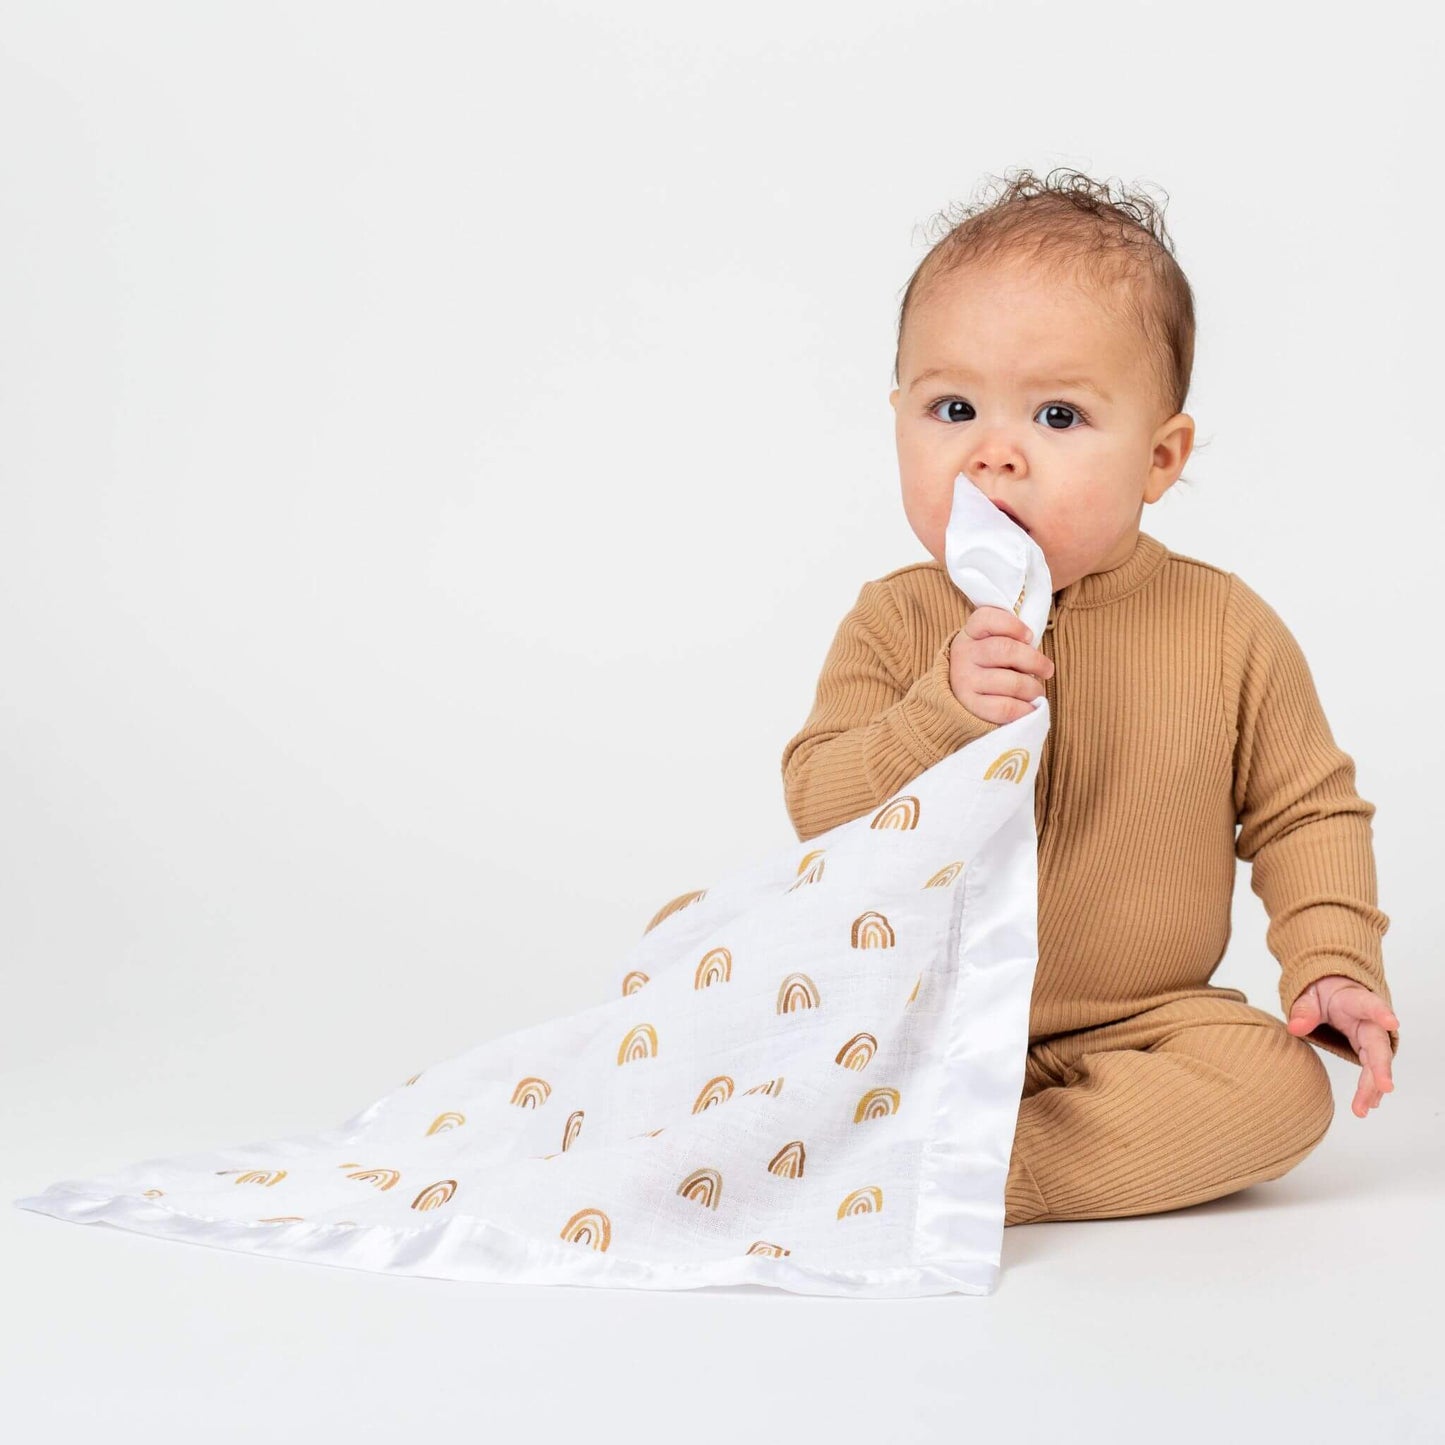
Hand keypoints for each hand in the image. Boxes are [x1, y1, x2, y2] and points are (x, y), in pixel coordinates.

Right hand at [948, 606, 1054, 723]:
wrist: (958, 697)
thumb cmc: (987, 667)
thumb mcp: (989, 645)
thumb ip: (1009, 640)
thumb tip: (1036, 652)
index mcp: (970, 634)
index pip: (986, 618)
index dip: (1013, 625)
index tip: (1029, 636)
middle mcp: (964, 654)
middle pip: (1006, 650)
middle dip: (1035, 661)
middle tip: (1047, 670)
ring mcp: (965, 681)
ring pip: (1012, 682)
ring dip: (1033, 688)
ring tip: (1036, 691)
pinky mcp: (970, 706)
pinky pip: (1005, 707)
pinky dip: (1024, 708)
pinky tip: (1029, 707)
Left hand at [1287, 975, 1398, 1116]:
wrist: (1334, 993)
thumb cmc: (1323, 992)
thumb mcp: (1309, 994)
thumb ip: (1304, 1009)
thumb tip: (1295, 1028)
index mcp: (1354, 1000)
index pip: (1368, 1005)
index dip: (1380, 1013)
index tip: (1392, 1022)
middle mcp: (1368, 1021)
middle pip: (1378, 1044)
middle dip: (1381, 1066)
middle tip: (1385, 1087)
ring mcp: (1370, 1037)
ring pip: (1376, 1062)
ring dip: (1372, 1086)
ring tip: (1363, 1108)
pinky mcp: (1367, 1049)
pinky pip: (1371, 1069)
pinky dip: (1370, 1087)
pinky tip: (1368, 1104)